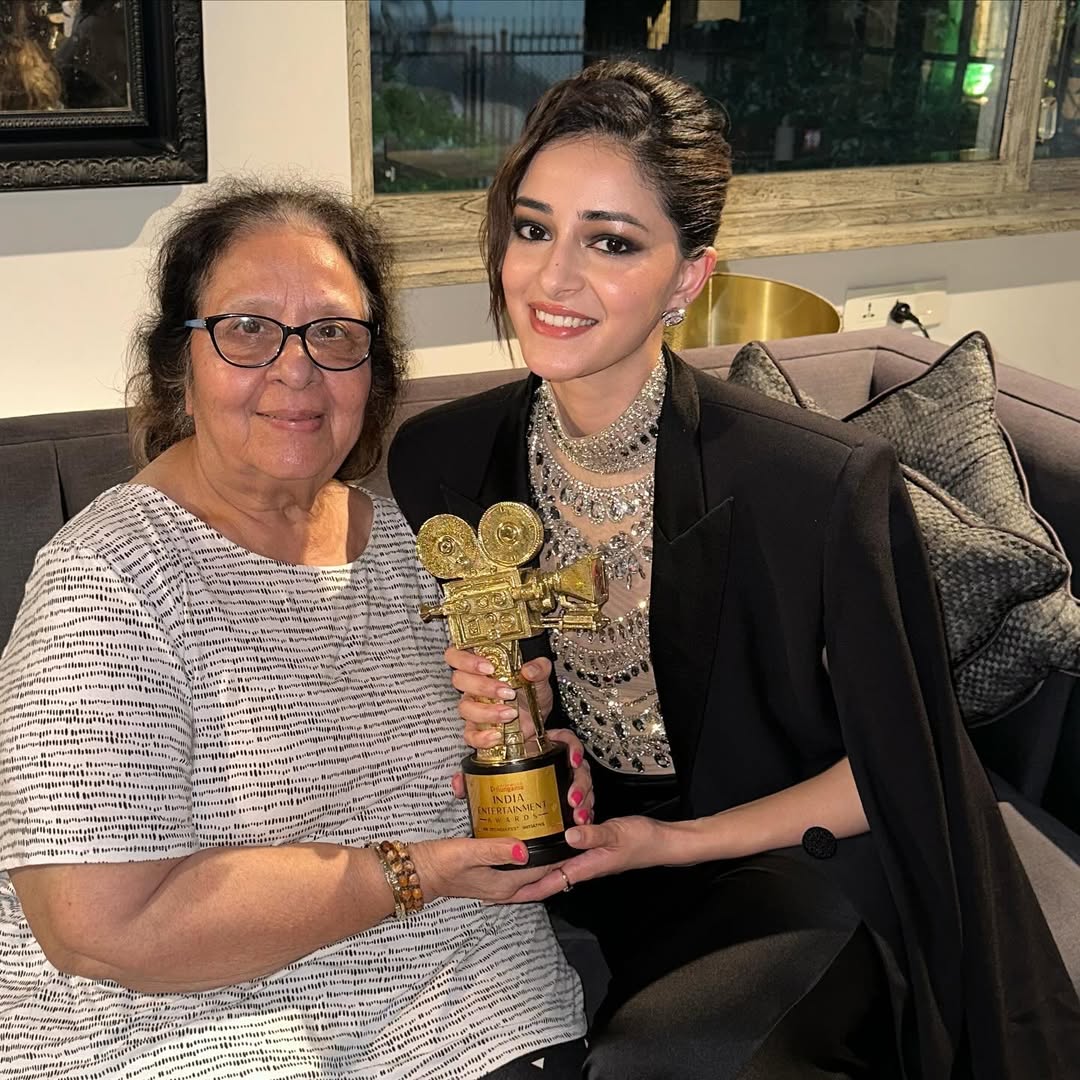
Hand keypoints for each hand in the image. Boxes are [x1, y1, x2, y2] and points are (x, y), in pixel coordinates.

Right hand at [410, 836, 562, 903]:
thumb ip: (496, 850)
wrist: (417, 872)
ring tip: (556, 832)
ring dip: (543, 855)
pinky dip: (526, 853)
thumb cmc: (439, 863)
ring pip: (529, 869)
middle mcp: (505, 886)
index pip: (543, 870)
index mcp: (504, 883)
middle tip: (571, 830)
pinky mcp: (489, 873)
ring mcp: (497, 881)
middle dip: (557, 855)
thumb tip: (525, 850)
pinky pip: (516, 864)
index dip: (561, 853)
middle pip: (540, 871)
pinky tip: (527, 837)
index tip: (576, 835)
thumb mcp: (467, 852)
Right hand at [445, 646, 552, 746]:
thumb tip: (529, 670)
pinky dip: (482, 737)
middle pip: (459, 680)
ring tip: (510, 713)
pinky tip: (497, 734)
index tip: (489, 667)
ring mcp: (473, 708)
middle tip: (507, 692)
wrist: (538, 717)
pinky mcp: (477, 729)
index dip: (466, 660)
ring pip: (465, 707)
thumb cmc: (532, 692)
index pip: (456, 656)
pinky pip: (470, 735)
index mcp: (482, 667)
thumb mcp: (540, 676)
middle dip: (483, 686)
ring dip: (487, 711)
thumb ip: (539, 668)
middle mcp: (473, 686)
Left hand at [449, 728, 593, 826]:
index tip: (572, 760)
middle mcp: (558, 762)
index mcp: (541, 748)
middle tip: (573, 799)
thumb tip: (458, 784)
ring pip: (584, 785)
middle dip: (580, 783)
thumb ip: (474, 777)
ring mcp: (567, 779)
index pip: (565, 740)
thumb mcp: (489, 774)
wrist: (509, 800)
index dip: (572, 748)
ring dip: (585, 799)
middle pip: (579, 766)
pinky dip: (586, 810)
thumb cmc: (503, 777)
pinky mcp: (571, 796)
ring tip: (579, 815)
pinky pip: (585, 801)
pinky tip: (583, 821)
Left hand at [506, 815, 664, 902]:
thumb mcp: (617, 833)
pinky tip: (540, 851)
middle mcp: (583, 866)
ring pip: (553, 870)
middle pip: (546, 881)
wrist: (662, 842)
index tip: (502, 896)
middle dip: (521, 886)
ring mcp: (587, 860)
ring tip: (509, 872)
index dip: (525, 891)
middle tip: (496, 888)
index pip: (549, 883)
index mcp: (586, 866)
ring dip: (533, 874)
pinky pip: (564, 858)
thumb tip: (568, 835)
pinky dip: (548, 858)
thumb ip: (593, 835)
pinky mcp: (591, 851)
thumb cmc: (643, 840)